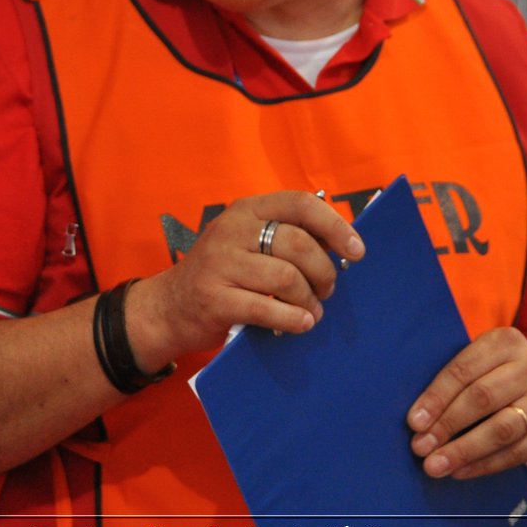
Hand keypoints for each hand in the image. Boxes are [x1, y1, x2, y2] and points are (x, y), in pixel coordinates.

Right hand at [128, 190, 365, 365]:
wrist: (169, 307)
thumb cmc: (222, 274)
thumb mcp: (247, 242)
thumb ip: (286, 236)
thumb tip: (342, 245)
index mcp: (246, 210)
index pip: (300, 204)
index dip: (335, 225)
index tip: (357, 250)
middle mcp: (231, 230)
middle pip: (297, 244)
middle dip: (323, 271)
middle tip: (328, 290)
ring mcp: (220, 264)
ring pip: (287, 277)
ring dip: (309, 299)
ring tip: (312, 311)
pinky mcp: (215, 298)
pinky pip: (267, 307)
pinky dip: (292, 318)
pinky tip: (301, 323)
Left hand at [406, 327, 526, 478]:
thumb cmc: (493, 371)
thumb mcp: (477, 359)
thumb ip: (452, 379)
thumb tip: (418, 417)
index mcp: (504, 342)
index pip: (464, 370)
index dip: (437, 398)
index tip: (414, 422)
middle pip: (483, 399)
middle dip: (447, 426)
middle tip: (421, 447)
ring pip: (502, 429)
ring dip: (465, 451)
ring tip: (437, 465)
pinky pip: (517, 452)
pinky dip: (485, 464)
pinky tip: (461, 471)